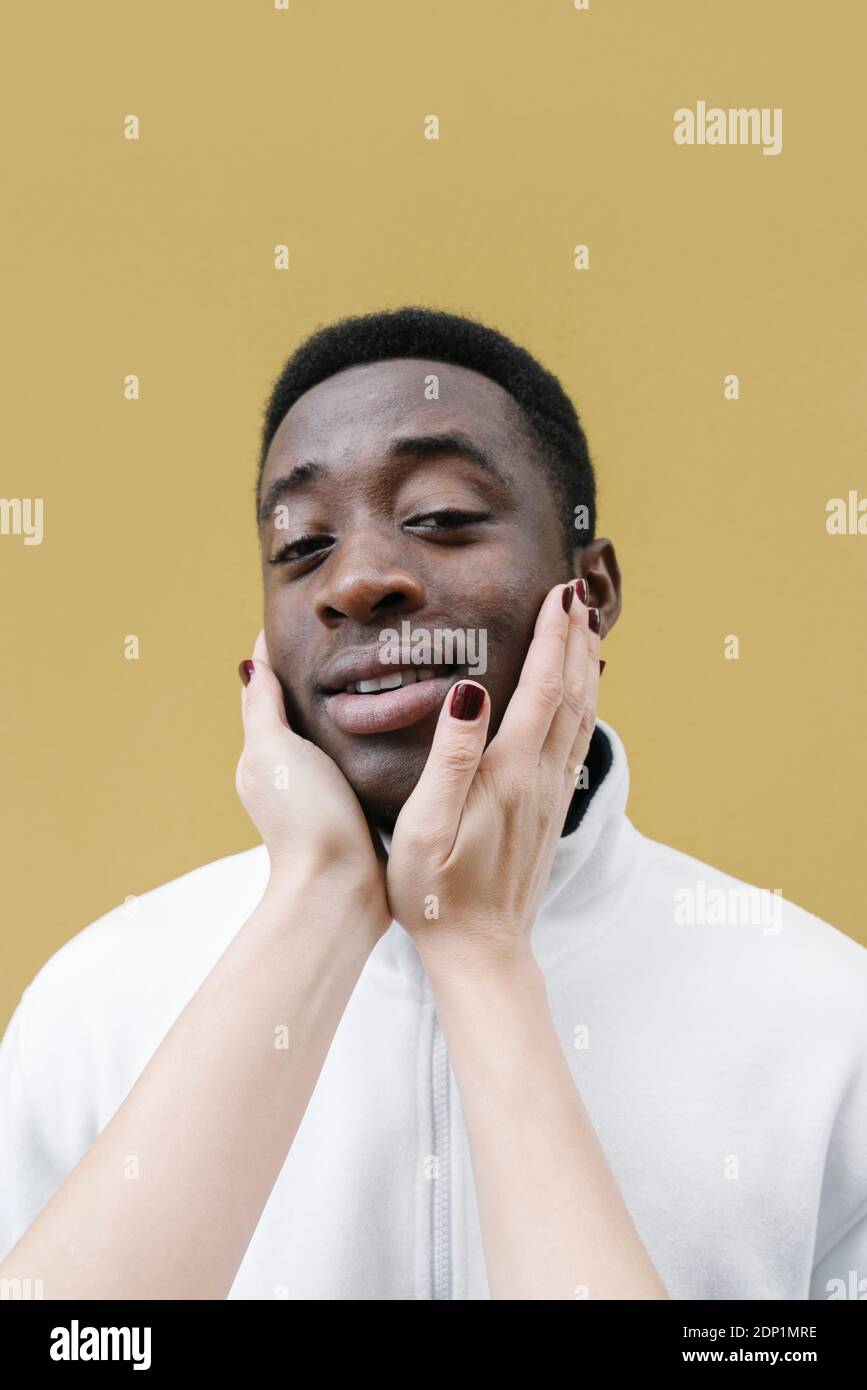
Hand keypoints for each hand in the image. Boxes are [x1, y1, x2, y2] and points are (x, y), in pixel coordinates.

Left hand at [236, 631, 389, 934]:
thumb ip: (262, 707)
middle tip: (367, 634)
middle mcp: (293, 773)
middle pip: (309, 711)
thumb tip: (250, 662)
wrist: (342, 890)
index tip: (315, 617)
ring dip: (361, 708)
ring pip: (342, 735)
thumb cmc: (304, 818)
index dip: (287, 653)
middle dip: (331, 676)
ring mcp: (327, 793)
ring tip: (396, 668)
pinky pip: (368, 760)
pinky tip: (408, 724)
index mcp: (266, 755)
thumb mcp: (273, 751)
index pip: (272, 691)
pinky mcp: (360, 809)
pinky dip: (380, 738)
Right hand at [386, 582, 600, 973]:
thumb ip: (450, 755)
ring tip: (587, 630)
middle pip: (572, 693)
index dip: (553, 637)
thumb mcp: (428, 824)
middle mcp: (541, 778)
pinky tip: (579, 697)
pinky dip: (583, 705)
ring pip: (581, 716)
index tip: (560, 592)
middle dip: (576, 639)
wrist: (480, 953)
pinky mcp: (549, 813)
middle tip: (579, 593)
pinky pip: (576, 742)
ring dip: (585, 667)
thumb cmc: (438, 894)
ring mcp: (550, 797)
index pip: (541, 687)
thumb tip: (467, 690)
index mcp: (511, 772)